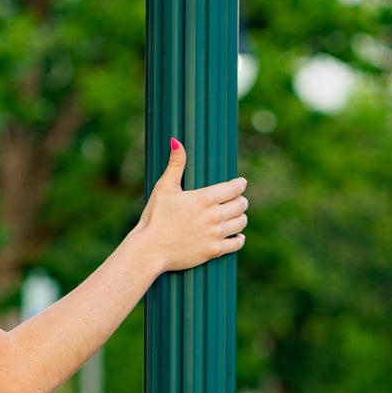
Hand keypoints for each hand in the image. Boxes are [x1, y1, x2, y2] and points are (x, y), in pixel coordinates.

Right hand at [138, 139, 248, 273]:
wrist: (150, 250)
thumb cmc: (155, 218)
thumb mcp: (164, 188)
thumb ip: (175, 164)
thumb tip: (176, 141)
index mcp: (204, 198)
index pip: (234, 188)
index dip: (240, 184)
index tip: (241, 184)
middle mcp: (214, 216)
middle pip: (241, 205)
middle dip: (240, 201)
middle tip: (237, 201)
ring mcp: (215, 234)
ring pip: (241, 223)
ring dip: (240, 218)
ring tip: (236, 217)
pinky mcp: (214, 251)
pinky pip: (237, 243)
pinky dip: (239, 238)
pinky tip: (237, 235)